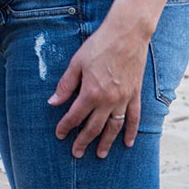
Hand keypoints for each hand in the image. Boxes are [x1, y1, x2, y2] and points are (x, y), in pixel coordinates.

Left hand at [48, 19, 146, 158]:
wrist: (127, 33)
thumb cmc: (100, 45)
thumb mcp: (77, 62)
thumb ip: (66, 85)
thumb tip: (53, 102)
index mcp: (91, 92)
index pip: (75, 116)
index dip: (65, 127)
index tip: (59, 135)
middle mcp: (108, 100)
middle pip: (94, 127)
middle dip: (83, 141)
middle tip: (76, 153)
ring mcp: (123, 99)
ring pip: (114, 127)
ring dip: (106, 142)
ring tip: (100, 154)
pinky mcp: (135, 94)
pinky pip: (134, 118)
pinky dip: (131, 131)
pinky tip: (128, 143)